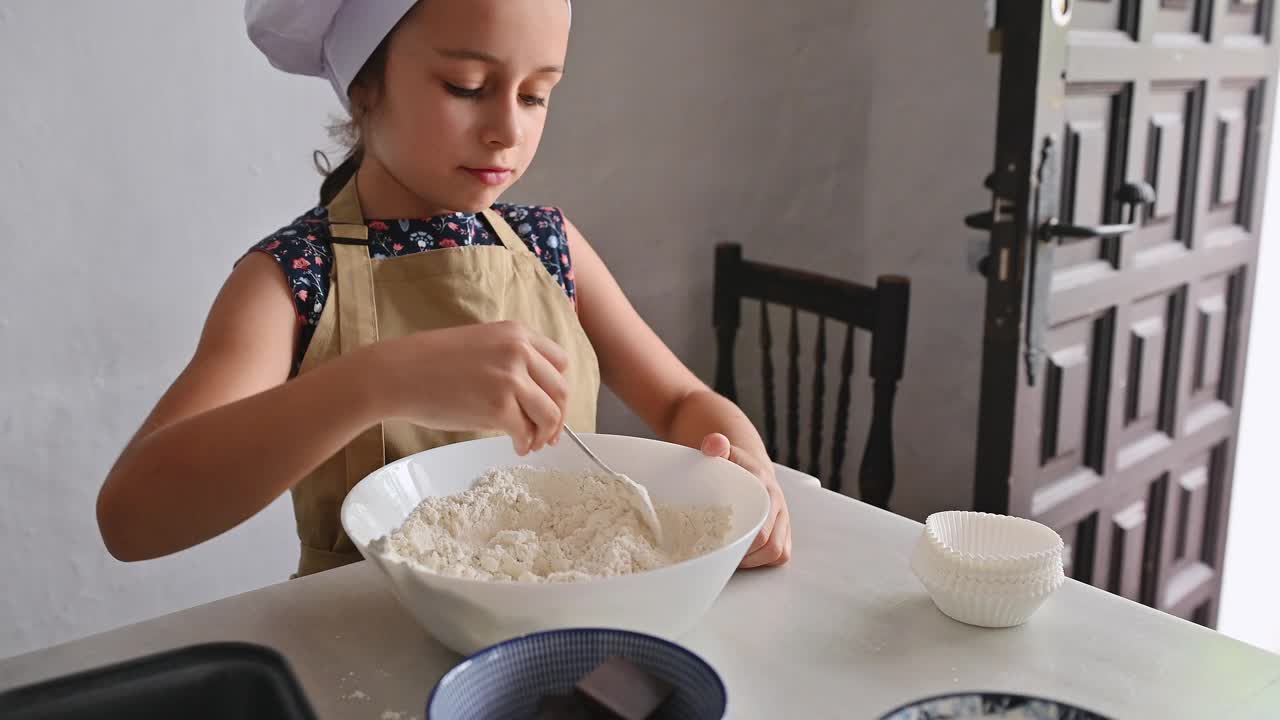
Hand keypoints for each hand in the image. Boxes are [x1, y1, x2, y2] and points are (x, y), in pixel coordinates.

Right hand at [370, 321, 569, 454]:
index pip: (560, 362)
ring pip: (550, 414)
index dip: (558, 389)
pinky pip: (526, 431)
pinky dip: (525, 444)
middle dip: (558, 417)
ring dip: (546, 434)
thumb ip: (511, 360)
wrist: (397, 374)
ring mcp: (510, 379)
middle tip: (549, 435)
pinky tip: (516, 447)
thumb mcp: (481, 344)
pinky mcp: (498, 407)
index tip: (552, 405)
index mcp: (517, 333)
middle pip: (561, 390)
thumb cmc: (431, 363)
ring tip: (531, 443)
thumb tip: (534, 395)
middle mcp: (519, 351)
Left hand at [700, 433, 791, 567]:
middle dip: (746, 556)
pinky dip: (763, 560)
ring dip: (754, 561)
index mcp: (765, 488)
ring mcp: (783, 518)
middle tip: (721, 557)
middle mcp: (778, 504)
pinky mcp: (783, 529)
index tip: (721, 547)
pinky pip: (780, 553)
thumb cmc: (732, 462)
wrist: (749, 463)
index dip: (743, 544)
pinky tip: (743, 557)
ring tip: (729, 559)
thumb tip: (713, 444)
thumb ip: (716, 445)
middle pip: (770, 545)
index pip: (762, 528)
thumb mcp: (722, 451)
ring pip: (777, 552)